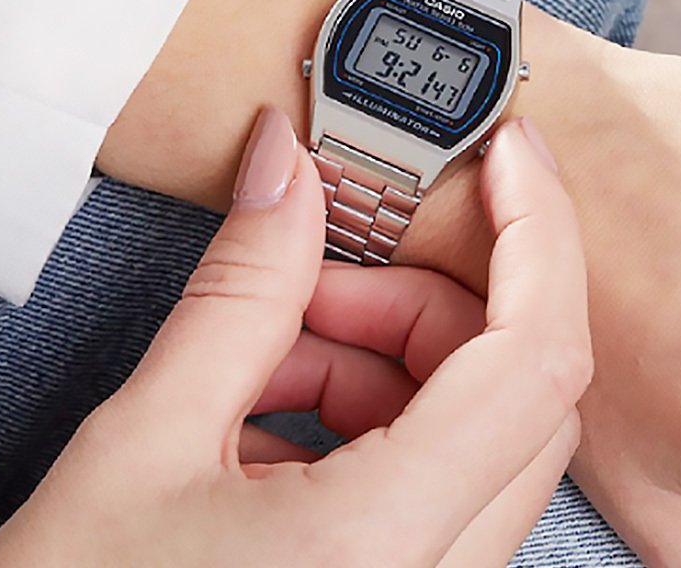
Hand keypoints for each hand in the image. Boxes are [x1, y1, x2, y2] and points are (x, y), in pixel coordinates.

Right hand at [0, 110, 591, 567]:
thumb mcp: (142, 442)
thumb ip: (240, 291)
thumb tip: (286, 167)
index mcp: (385, 544)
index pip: (536, 359)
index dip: (538, 232)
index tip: (511, 153)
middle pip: (513, 386)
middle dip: (426, 300)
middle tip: (322, 276)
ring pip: (477, 428)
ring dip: (386, 358)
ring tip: (270, 354)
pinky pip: (437, 474)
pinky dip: (372, 413)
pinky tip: (272, 413)